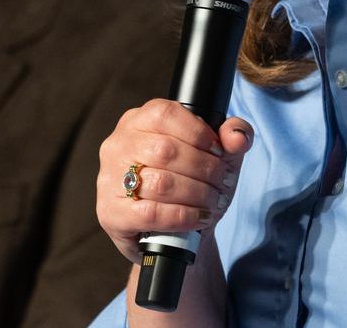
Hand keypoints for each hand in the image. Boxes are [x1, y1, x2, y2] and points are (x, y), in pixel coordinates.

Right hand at [96, 99, 252, 264]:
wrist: (171, 233)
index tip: (219, 152)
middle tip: (224, 182)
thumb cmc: (191, 183)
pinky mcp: (111, 213)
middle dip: (205, 169)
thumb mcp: (217, 154)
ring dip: (198, 194)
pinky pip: (151, 213)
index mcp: (138, 120)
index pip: (166, 114)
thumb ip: (233, 136)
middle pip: (166, 150)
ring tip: (215, 201)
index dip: (199, 133)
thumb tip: (237, 137)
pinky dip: (183, 216)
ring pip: (160, 183)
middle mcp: (118, 144)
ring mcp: (109, 179)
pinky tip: (199, 217)